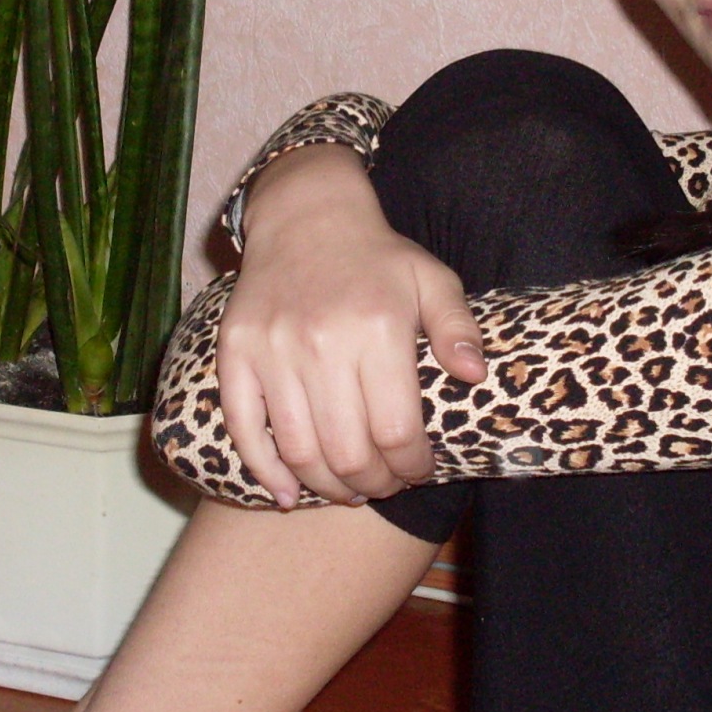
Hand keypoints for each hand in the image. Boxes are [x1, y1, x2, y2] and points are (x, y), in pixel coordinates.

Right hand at [218, 145, 486, 507]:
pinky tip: (287, 495)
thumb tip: (476, 376)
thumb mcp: (431, 279)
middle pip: (348, 451)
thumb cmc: (377, 257)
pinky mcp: (234, 353)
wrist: (305, 216)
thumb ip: (458, 328)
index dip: (412, 466)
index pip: (396, 430)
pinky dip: (264, 470)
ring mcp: (272, 350)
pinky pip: (243, 427)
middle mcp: (321, 342)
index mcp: (376, 328)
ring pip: (298, 449)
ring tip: (348, 490)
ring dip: (327, 486)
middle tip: (386, 485)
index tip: (420, 469)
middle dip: (374, 484)